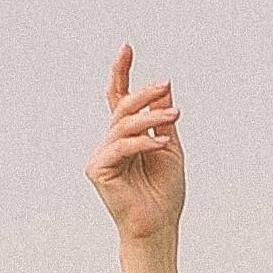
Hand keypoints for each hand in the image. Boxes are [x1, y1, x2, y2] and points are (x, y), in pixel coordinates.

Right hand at [85, 45, 184, 241]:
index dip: (122, 73)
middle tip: (165, 85)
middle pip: (123, 108)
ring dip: (150, 118)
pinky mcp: (98, 170)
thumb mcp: (170, 148)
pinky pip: (120, 148)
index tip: (127, 47)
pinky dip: (142, 143)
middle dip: (144, 94)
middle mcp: (111, 142)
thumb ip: (162, 120)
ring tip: (174, 116)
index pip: (120, 99)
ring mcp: (102, 155)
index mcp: (126, 136)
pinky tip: (161, 144)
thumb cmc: (164, 192)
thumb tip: (164, 87)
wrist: (159, 225)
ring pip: (123, 125)